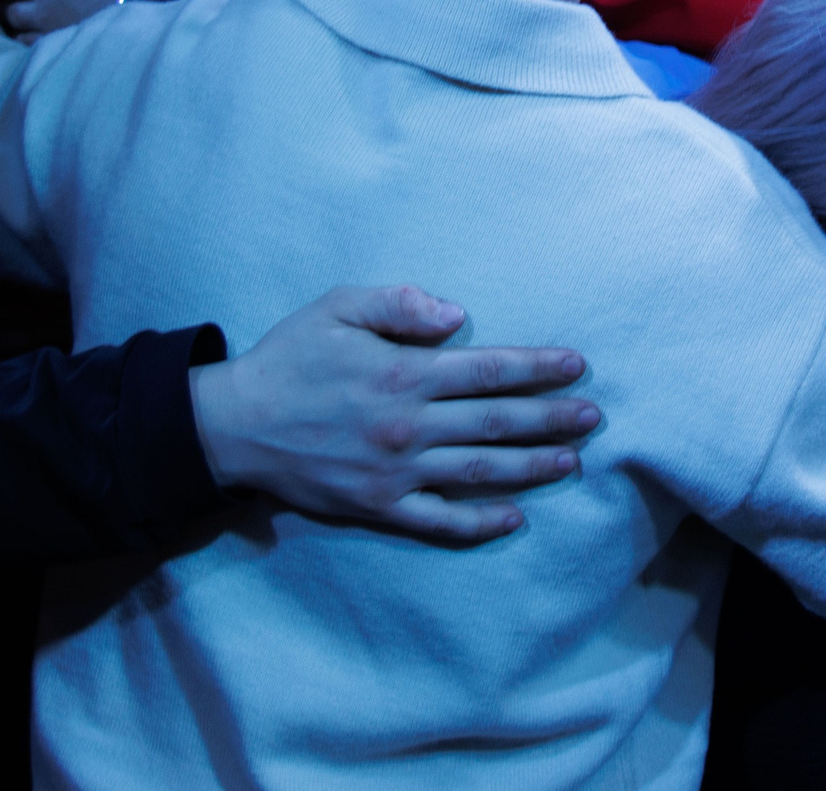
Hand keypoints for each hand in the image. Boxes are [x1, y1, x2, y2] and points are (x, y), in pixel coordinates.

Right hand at [192, 284, 599, 542]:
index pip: (490, 370)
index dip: (539, 368)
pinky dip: (481, 522)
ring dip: (533, 468)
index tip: (576, 366)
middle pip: (498, 423)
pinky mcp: (379, 507)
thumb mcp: (337, 306)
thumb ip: (399, 303)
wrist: (233, 425)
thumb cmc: (289, 358)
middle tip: (592, 417)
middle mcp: (409, 425)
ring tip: (572, 461)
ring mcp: (396, 471)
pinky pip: (440, 521)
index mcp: (405, 372)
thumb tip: (456, 315)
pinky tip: (515, 517)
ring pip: (481, 472)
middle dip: (552, 418)